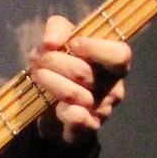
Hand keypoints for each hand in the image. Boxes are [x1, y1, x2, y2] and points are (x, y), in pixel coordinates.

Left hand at [29, 13, 130, 145]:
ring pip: (76, 94)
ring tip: (37, 76)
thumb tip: (51, 42)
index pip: (119, 54)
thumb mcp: (58, 42)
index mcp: (112, 63)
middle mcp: (113, 86)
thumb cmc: (60, 71)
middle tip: (37, 60)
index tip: (72, 45)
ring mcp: (102, 109)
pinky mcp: (88, 128)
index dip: (95, 48)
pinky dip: (62, 110)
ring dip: (50, 82)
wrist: (52, 114)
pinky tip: (55, 106)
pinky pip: (76, 118)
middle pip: (85, 72)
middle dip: (54, 62)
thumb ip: (57, 29)